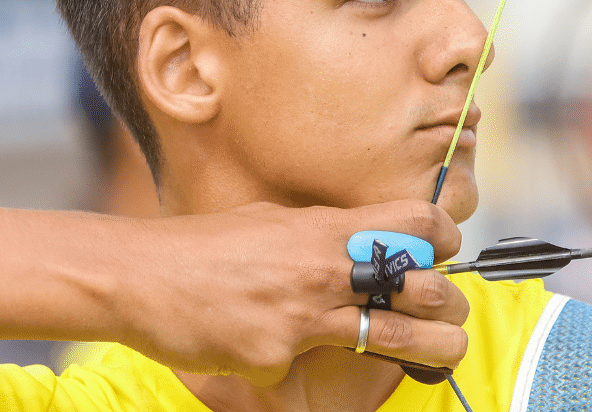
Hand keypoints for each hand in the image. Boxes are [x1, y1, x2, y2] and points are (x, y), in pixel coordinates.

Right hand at [114, 200, 468, 385]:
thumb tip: (352, 242)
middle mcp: (324, 268)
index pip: (414, 222)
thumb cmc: (204, 246)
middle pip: (422, 285)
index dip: (443, 235)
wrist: (137, 275)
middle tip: (454, 311)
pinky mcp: (276, 355)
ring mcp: (302, 315)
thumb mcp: (271, 222)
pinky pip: (303, 369)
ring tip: (451, 352)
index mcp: (324, 227)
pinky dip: (293, 366)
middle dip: (449, 302)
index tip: (447, 250)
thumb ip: (317, 233)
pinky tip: (264, 350)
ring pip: (394, 336)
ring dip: (433, 346)